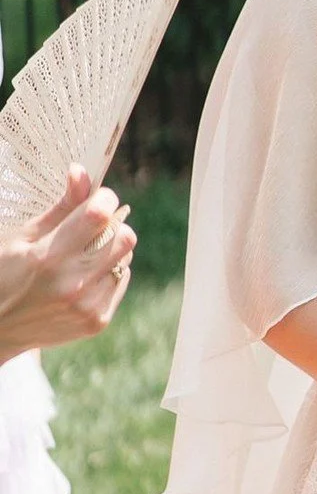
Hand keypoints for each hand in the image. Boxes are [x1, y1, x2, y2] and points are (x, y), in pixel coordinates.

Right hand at [0, 163, 136, 363]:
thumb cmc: (3, 274)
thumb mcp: (21, 236)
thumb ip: (61, 207)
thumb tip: (81, 171)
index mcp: (48, 258)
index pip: (100, 214)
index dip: (102, 198)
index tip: (95, 199)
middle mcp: (72, 284)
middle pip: (124, 235)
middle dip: (111, 224)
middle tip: (90, 228)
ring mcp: (87, 306)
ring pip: (127, 257)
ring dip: (110, 249)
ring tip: (81, 256)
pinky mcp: (97, 321)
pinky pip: (122, 279)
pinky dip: (109, 271)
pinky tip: (83, 277)